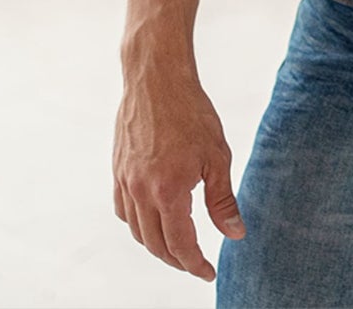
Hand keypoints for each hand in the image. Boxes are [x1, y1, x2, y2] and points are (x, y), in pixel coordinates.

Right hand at [113, 64, 245, 282]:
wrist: (157, 79)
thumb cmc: (191, 112)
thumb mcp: (217, 156)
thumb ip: (222, 200)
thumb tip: (235, 234)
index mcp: (168, 192)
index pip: (180, 245)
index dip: (195, 264)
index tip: (209, 272)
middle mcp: (140, 192)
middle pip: (154, 245)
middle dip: (176, 260)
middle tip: (195, 263)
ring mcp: (124, 182)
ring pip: (136, 230)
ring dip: (155, 245)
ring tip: (177, 246)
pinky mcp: (117, 170)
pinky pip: (122, 210)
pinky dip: (137, 223)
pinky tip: (151, 219)